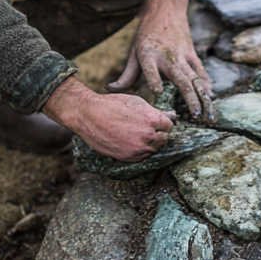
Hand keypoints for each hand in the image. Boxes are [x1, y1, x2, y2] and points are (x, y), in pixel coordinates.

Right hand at [43, 76, 175, 160]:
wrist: (88, 114)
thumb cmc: (112, 104)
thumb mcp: (137, 102)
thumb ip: (155, 112)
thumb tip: (172, 116)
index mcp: (152, 120)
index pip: (169, 126)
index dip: (162, 123)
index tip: (156, 122)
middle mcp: (148, 136)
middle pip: (163, 139)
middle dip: (158, 134)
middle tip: (146, 129)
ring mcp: (138, 149)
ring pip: (153, 150)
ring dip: (148, 144)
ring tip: (136, 135)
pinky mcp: (127, 157)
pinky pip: (141, 158)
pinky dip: (139, 152)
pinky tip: (130, 142)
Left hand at [108, 0, 213, 119]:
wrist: (166, 10)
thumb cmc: (146, 35)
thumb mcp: (133, 52)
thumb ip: (126, 75)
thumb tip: (110, 88)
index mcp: (148, 56)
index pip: (150, 70)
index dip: (154, 80)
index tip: (158, 91)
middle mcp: (167, 57)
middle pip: (181, 80)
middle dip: (189, 98)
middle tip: (194, 115)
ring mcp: (182, 56)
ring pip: (195, 79)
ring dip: (202, 96)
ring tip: (207, 113)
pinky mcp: (192, 54)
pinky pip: (201, 72)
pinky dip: (206, 85)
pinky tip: (210, 98)